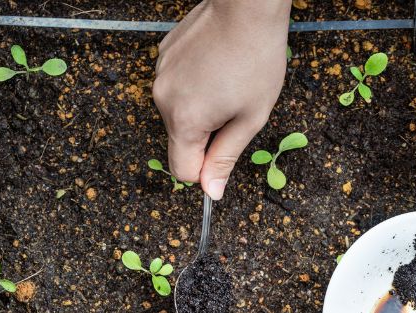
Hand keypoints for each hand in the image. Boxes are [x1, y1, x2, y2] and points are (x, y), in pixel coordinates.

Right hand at [153, 0, 290, 199]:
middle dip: (207, 134)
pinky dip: (194, 84)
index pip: (182, 170)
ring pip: (178, 111)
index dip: (205, 169)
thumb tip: (211, 191)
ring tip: (227, 82)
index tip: (224, 153)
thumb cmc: (256, 61)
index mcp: (185, 120)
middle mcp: (163, 99)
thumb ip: (226, 157)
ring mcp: (159, 74)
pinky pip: (177, 85)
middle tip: (235, 109)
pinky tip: (215, 66)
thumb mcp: (250, 118)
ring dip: (201, 108)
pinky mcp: (162, 55)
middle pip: (180, 139)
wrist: (246, 8)